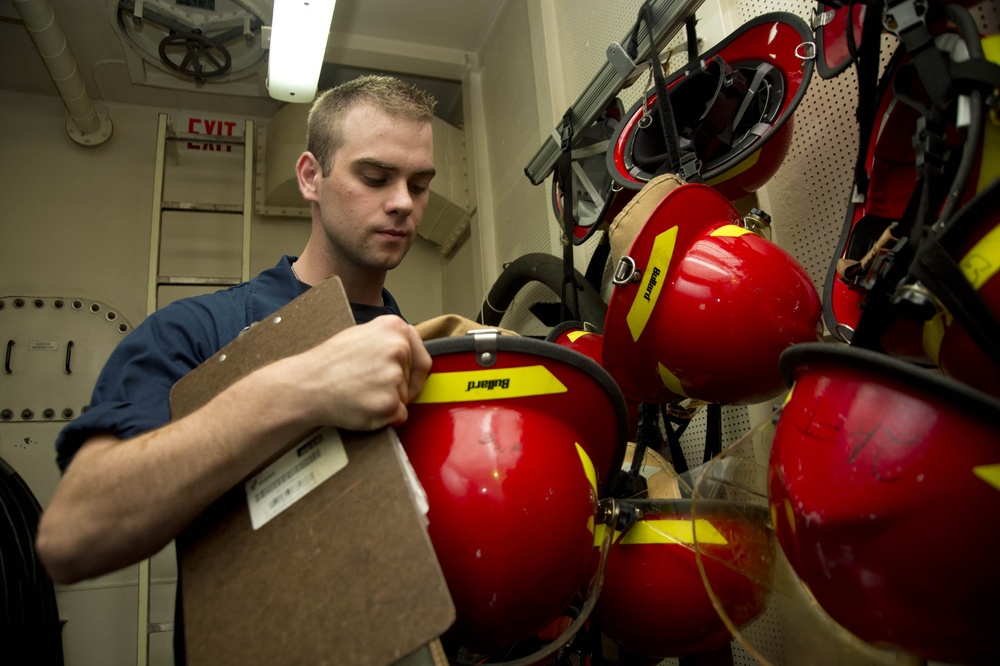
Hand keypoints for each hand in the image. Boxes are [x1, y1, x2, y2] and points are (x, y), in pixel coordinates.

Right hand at [284, 315, 431, 430]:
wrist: (306, 385)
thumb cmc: (329, 363)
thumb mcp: (361, 335)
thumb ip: (388, 341)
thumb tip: (409, 354)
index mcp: (394, 328)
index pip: (422, 356)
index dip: (415, 372)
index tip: (408, 380)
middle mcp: (399, 348)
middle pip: (414, 379)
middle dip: (399, 388)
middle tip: (371, 388)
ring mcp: (394, 376)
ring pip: (405, 398)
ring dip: (388, 402)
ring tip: (360, 393)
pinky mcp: (389, 403)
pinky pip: (398, 416)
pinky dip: (383, 418)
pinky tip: (362, 406)